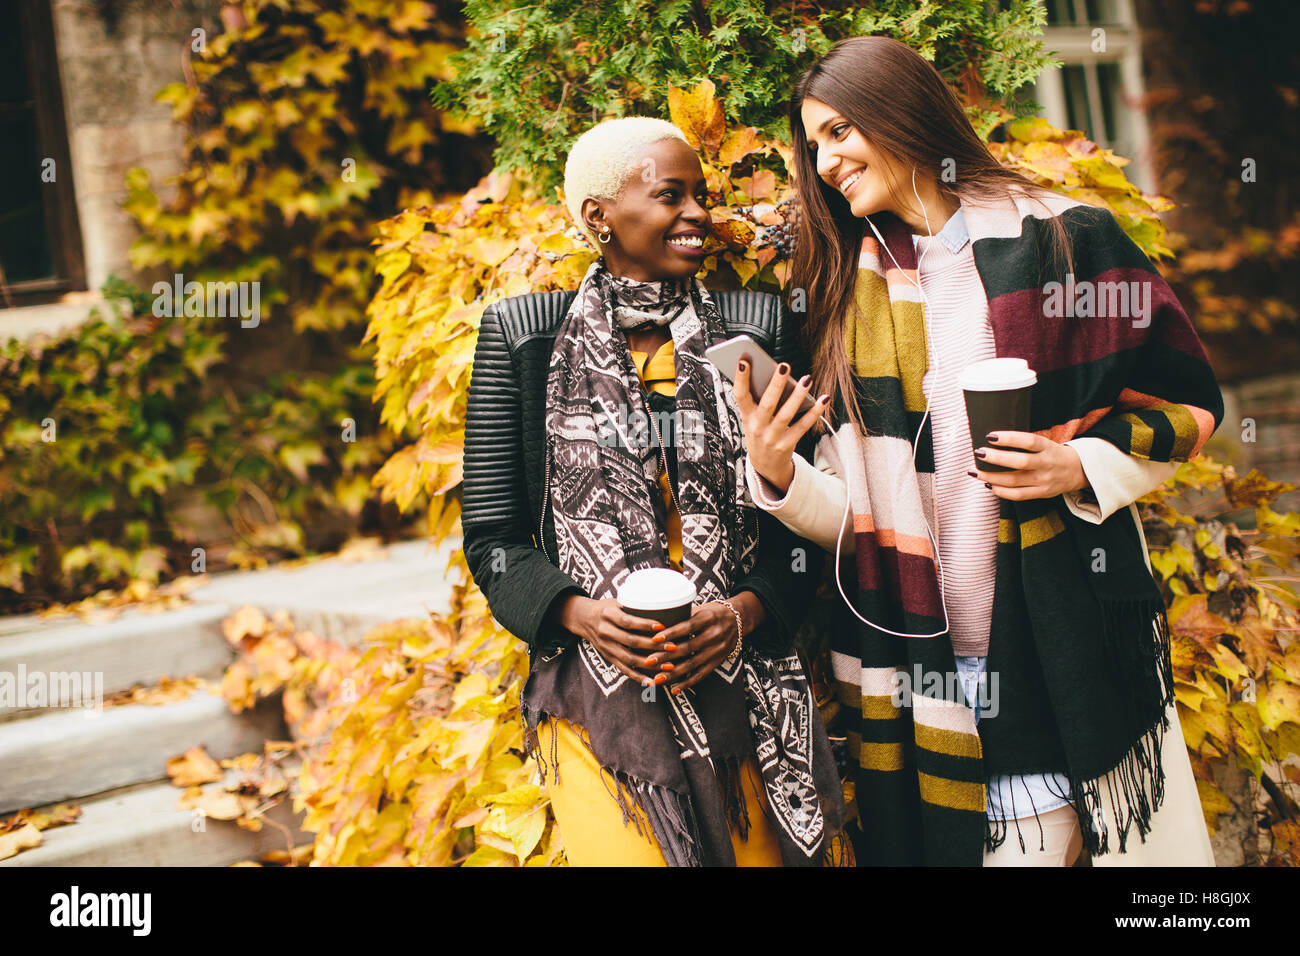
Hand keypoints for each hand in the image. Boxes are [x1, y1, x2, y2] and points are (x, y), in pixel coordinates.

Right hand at [555, 595, 665, 686]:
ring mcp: (606, 646)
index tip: (662, 627)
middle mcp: (605, 631)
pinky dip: (638, 677)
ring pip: (629, 658)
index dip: (644, 625)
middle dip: (653, 645)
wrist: (583, 618)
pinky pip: (624, 670)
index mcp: (608, 614)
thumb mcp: (616, 600)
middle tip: (673, 647)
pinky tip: (652, 682)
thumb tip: (663, 604)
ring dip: (650, 664)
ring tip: (669, 666)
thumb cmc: (606, 607)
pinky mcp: (608, 657)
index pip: (627, 621)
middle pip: (630, 641)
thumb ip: (633, 604)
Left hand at [644, 599, 750, 694]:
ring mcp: (717, 650)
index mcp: (708, 618)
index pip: (687, 627)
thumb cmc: (712, 612)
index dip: (671, 633)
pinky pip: (701, 675)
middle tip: (648, 661)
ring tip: (657, 678)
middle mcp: (715, 634)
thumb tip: (655, 624)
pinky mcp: (718, 661)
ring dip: (673, 673)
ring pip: (692, 664)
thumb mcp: (700, 609)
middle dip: (666, 656)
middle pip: (687, 647)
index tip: (654, 639)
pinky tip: (674, 689)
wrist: (738, 619)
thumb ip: (682, 617)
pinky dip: (687, 683)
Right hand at [732, 358, 829, 494]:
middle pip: (767, 403)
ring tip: (806, 379)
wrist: (765, 465)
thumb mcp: (752, 418)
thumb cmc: (760, 431)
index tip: (743, 361)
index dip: (740, 379)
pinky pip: (802, 426)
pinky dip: (814, 413)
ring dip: (797, 396)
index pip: (740, 396)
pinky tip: (823, 399)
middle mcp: (758, 427)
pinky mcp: (787, 445)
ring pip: (786, 414)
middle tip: (784, 365)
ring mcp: (772, 437)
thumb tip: (775, 373)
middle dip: (775, 384)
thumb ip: (759, 399)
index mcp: (747, 416)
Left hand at [971, 430, 1088, 500]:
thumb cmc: (1052, 453)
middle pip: (1020, 462)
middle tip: (978, 453)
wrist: (1078, 470)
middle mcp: (1047, 464)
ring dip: (991, 477)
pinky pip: (1018, 495)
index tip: (990, 436)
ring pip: (1014, 481)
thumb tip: (992, 440)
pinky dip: (1001, 491)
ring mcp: (1044, 481)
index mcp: (1048, 447)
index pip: (1029, 441)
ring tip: (975, 472)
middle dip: (996, 458)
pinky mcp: (1041, 493)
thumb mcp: (1045, 443)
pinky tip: (989, 485)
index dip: (1009, 438)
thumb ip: (1024, 443)